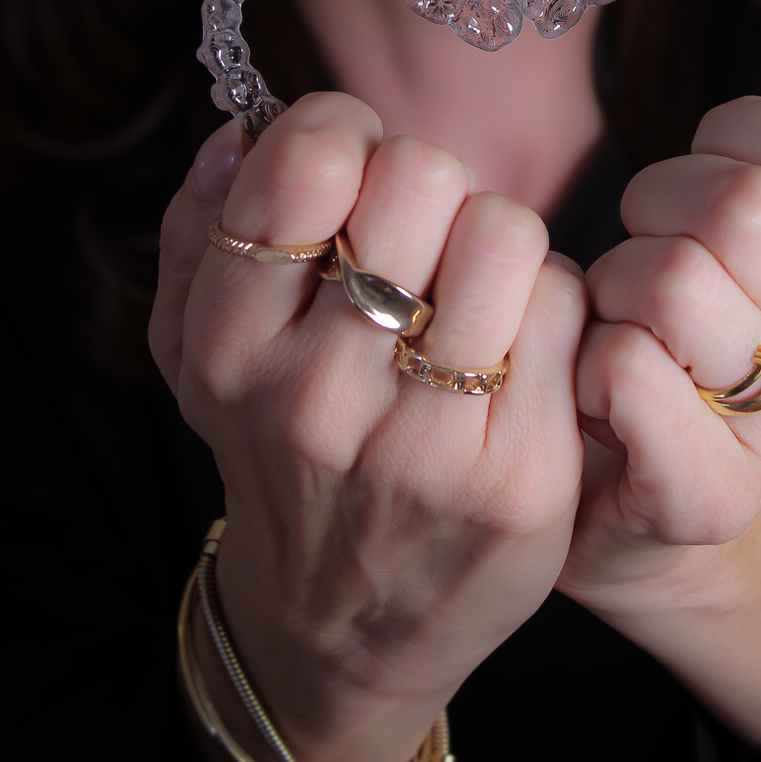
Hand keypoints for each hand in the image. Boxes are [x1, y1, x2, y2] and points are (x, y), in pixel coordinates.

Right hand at [150, 92, 586, 761]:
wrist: (343, 632)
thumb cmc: (282, 456)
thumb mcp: (197, 357)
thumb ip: (196, 233)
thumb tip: (238, 132)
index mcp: (232, 348)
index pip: (308, 162)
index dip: (347, 129)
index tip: (355, 165)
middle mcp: (320, 396)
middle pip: (421, 178)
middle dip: (430, 184)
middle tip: (421, 236)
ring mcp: (427, 444)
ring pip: (505, 233)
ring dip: (498, 242)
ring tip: (473, 289)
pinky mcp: (521, 476)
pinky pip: (564, 307)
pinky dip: (548, 306)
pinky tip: (514, 350)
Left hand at [556, 96, 760, 744]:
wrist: (647, 505)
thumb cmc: (683, 340)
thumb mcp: (748, 240)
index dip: (742, 133)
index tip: (709, 164)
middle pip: (746, 207)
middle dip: (662, 201)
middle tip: (646, 245)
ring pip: (674, 282)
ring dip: (615, 285)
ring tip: (620, 321)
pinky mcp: (712, 495)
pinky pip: (627, 369)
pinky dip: (589, 358)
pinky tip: (600, 386)